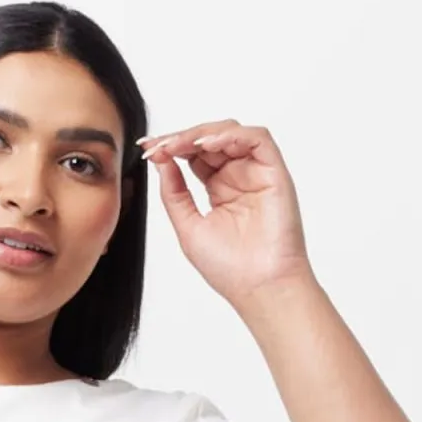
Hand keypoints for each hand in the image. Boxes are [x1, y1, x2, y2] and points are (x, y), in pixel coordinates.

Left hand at [138, 121, 311, 306]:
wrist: (259, 289)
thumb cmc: (229, 269)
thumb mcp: (188, 227)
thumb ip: (174, 193)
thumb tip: (160, 161)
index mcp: (219, 189)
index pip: (194, 156)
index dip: (170, 148)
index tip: (146, 149)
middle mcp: (238, 177)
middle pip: (209, 139)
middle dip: (181, 138)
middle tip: (158, 146)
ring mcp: (257, 173)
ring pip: (231, 132)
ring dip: (202, 133)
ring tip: (178, 145)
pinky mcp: (275, 172)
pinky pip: (256, 138)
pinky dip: (231, 135)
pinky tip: (207, 146)